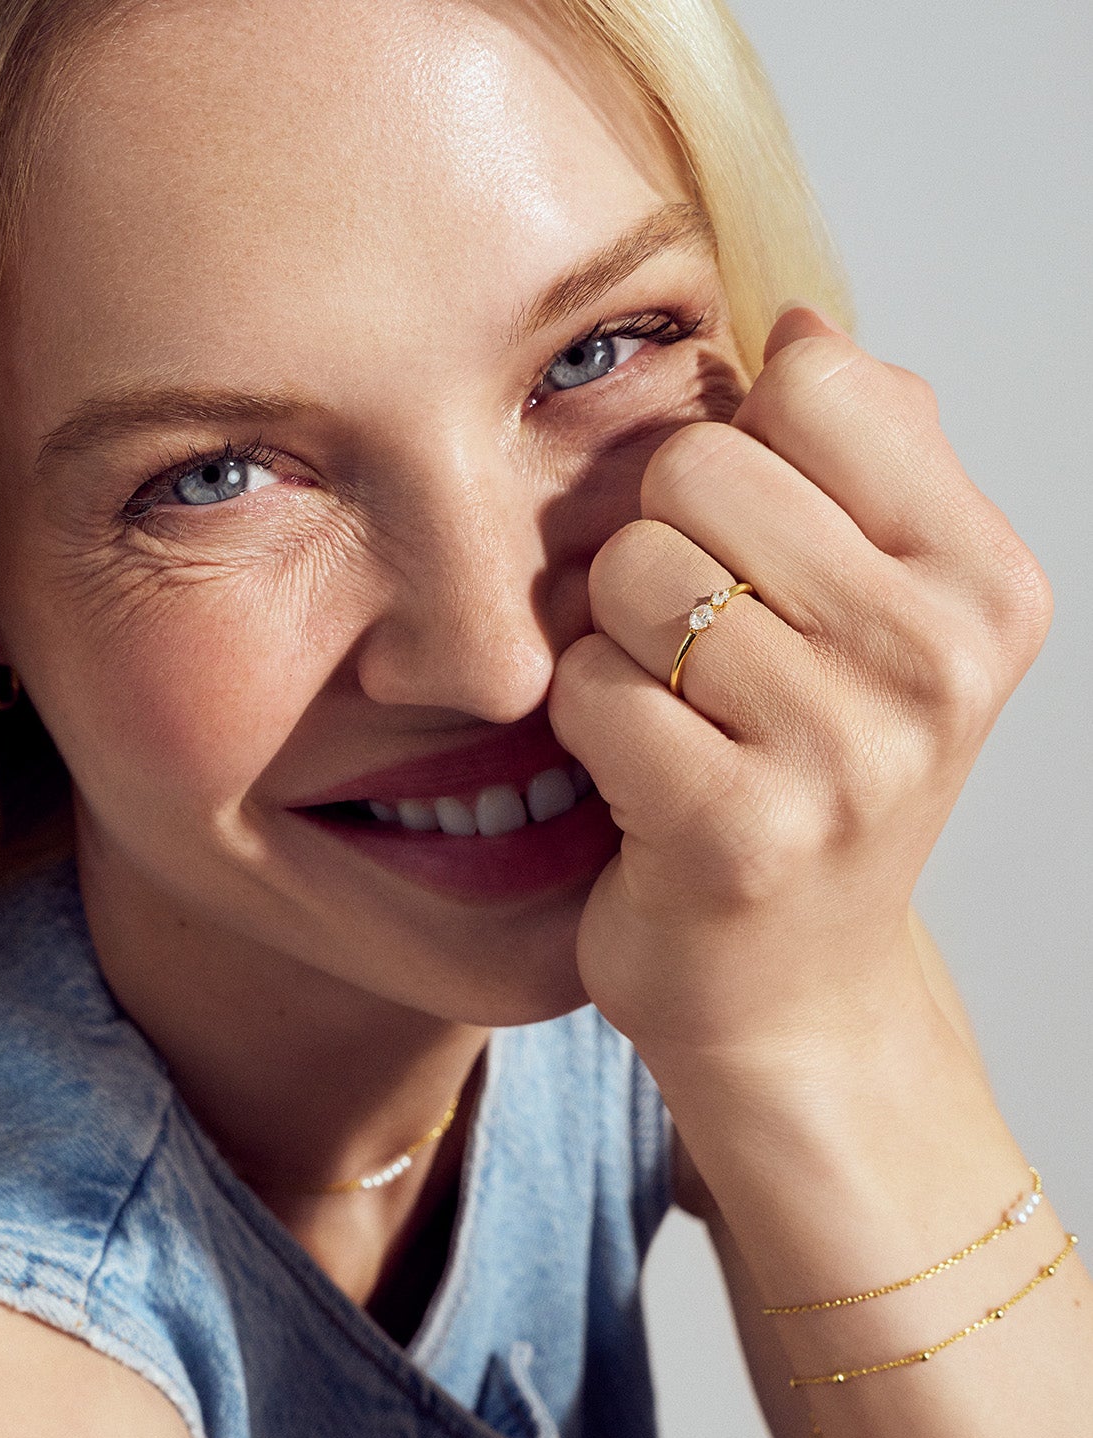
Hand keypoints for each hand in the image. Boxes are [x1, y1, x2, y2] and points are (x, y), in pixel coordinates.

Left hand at [548, 306, 1052, 1072]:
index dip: (738, 455)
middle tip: (697, 647)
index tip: (756, 552)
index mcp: (982, 578)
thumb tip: (800, 320)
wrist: (788, 983)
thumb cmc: (811, 774)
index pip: (810, 384)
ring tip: (677, 712)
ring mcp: (846, 750)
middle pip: (694, 469)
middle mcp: (937, 657)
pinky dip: (589, 721)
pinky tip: (641, 775)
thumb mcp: (878, 608)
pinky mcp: (737, 830)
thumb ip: (860, 453)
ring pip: (630, 574)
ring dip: (618, 641)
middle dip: (660, 549)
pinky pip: (592, 685)